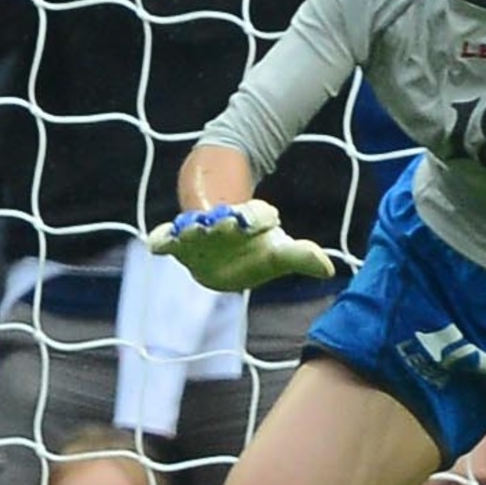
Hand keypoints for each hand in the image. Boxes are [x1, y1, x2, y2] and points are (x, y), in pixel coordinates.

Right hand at [149, 197, 338, 293]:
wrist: (219, 242)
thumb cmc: (253, 249)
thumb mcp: (277, 253)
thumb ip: (299, 257)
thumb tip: (328, 268)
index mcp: (248, 221)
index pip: (255, 216)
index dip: (260, 217)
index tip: (270, 218)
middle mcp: (221, 223)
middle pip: (222, 219)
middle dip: (225, 222)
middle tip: (229, 220)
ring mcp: (197, 231)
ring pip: (194, 226)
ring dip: (194, 228)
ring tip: (192, 229)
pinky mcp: (177, 244)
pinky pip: (166, 240)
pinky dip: (161, 240)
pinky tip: (156, 244)